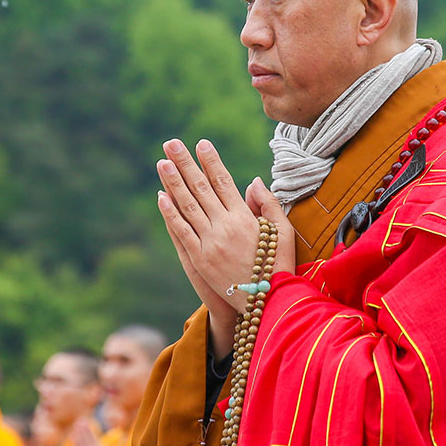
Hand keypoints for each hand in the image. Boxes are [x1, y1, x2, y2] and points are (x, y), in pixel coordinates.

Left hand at [156, 139, 296, 358]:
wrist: (268, 302)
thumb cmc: (279, 265)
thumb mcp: (284, 231)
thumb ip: (269, 204)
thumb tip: (252, 181)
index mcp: (245, 217)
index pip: (224, 182)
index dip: (211, 161)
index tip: (201, 143)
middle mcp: (225, 226)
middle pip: (200, 188)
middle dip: (185, 163)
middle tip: (171, 143)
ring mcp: (209, 242)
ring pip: (186, 206)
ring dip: (172, 182)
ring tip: (162, 162)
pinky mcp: (199, 260)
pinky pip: (181, 231)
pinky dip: (170, 213)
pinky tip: (161, 197)